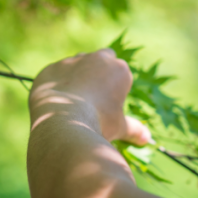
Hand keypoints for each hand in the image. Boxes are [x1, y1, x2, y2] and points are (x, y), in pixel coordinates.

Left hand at [30, 49, 151, 144]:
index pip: (120, 72)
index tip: (109, 102)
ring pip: (76, 64)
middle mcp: (96, 58)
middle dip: (99, 71)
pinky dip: (56, 84)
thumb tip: (146, 139)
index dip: (115, 86)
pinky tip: (55, 102)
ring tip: (72, 101)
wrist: (63, 121)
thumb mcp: (119, 127)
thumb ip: (134, 129)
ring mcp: (71, 61)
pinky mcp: (50, 69)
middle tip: (93, 96)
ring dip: (77, 76)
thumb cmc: (98, 123)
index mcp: (118, 69)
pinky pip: (55, 74)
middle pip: (101, 58)